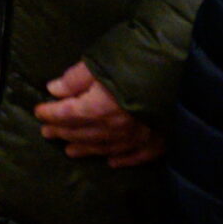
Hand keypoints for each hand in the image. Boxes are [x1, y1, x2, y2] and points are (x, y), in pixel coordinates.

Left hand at [35, 61, 165, 166]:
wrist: (184, 71)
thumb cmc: (136, 60)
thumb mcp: (99, 62)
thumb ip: (75, 79)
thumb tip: (54, 90)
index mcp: (100, 107)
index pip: (68, 113)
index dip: (50, 113)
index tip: (38, 111)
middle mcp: (118, 127)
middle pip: (84, 132)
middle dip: (63, 132)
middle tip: (47, 133)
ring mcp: (139, 136)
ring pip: (106, 147)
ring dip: (86, 149)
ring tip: (69, 150)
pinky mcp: (159, 140)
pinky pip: (138, 155)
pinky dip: (124, 159)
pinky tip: (112, 162)